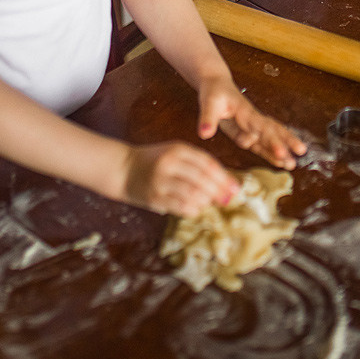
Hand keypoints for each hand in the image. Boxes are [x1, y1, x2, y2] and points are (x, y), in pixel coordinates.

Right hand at [123, 141, 238, 217]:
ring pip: (193, 195)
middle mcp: (169, 164)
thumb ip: (197, 164)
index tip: (235, 188)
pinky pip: (181, 207)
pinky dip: (193, 209)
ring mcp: (160, 181)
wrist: (124, 169)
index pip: (207, 163)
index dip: (223, 177)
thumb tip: (224, 183)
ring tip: (209, 203)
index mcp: (177, 149)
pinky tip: (196, 208)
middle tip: (228, 200)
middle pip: (202, 180)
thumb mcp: (175, 153)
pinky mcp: (154, 197)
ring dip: (206, 202)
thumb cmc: (156, 162)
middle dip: (218, 192)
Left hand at [197, 75, 306, 169]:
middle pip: (273, 130)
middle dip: (286, 142)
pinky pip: (260, 144)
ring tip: (292, 165)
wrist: (216, 84)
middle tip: (300, 153)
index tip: (281, 152)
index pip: (262, 127)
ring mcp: (251, 126)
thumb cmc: (213, 92)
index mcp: (245, 112)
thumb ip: (207, 119)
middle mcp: (252, 119)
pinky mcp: (246, 132)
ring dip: (281, 150)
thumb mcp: (208, 102)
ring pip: (270, 138)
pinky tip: (279, 163)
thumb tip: (204, 134)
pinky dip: (269, 153)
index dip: (272, 140)